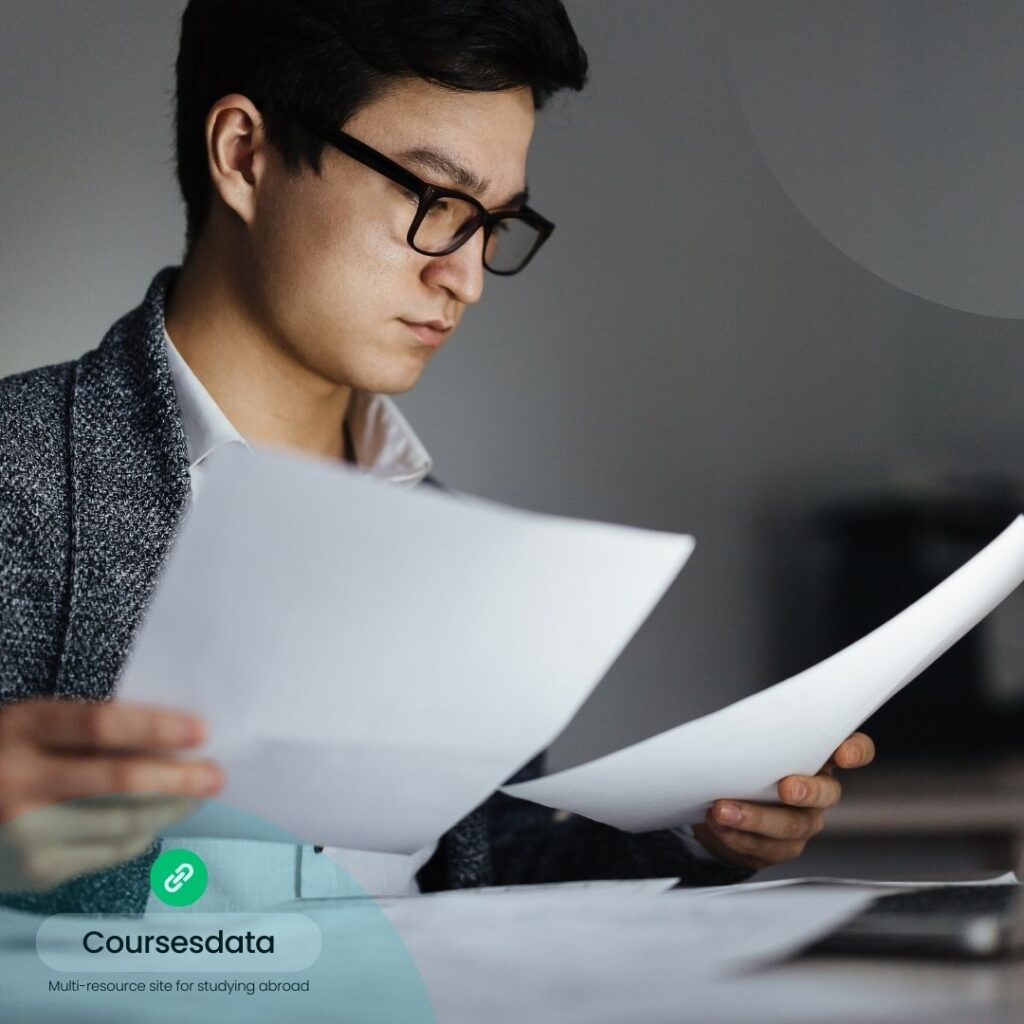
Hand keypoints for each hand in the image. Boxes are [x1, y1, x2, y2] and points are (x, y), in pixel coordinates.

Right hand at [0, 699, 223, 891]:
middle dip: (180, 778)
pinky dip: (140, 834)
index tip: (202, 731)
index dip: (157, 727)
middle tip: (216, 775)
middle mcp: (19, 782)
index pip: (101, 725)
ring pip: (122, 822)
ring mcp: (25, 833)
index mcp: (21, 729)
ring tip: (196, 796)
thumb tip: (170, 740)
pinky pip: (107, 852)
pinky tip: (156, 821)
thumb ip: (87, 729)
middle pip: (120, 780)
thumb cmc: (4, 757)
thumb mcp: (31, 726)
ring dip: (171, 809)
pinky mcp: (35, 872)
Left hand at [691, 732, 875, 870]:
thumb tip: (730, 727)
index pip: (855, 749)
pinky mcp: (784, 847)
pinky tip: (720, 827)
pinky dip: (739, 837)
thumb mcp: (752, 742)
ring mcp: (805, 821)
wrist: (721, 806)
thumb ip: (756, 734)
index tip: (843, 754)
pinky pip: (767, 847)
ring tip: (723, 811)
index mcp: (819, 756)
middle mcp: (820, 790)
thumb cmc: (744, 764)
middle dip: (807, 791)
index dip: (856, 751)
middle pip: (827, 793)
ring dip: (755, 818)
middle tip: (785, 789)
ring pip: (791, 825)